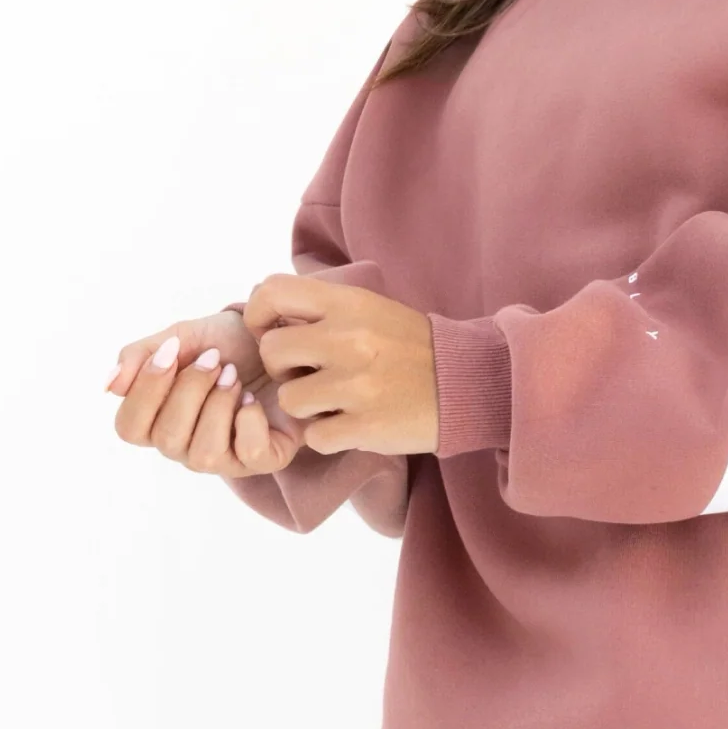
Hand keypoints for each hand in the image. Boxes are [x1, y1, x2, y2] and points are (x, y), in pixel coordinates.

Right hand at [105, 307, 306, 480]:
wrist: (279, 337)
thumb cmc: (226, 343)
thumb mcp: (180, 336)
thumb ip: (140, 355)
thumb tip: (110, 386)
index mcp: (158, 420)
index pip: (129, 427)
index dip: (146, 390)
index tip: (172, 351)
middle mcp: (185, 445)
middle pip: (166, 438)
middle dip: (190, 391)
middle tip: (215, 359)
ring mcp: (224, 457)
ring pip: (205, 453)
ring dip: (219, 405)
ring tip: (234, 376)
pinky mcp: (264, 458)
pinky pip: (250, 455)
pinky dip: (250, 421)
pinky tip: (253, 399)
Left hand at [238, 273, 441, 457]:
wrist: (468, 383)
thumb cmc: (414, 347)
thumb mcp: (372, 309)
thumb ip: (324, 309)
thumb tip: (270, 312)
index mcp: (349, 304)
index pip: (273, 292)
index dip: (259, 314)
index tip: (270, 331)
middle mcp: (349, 339)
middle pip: (272, 352)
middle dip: (282, 368)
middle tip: (308, 374)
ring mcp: (356, 385)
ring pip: (289, 400)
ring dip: (307, 406)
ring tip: (336, 401)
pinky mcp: (365, 426)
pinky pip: (315, 436)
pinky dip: (329, 435)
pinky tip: (352, 423)